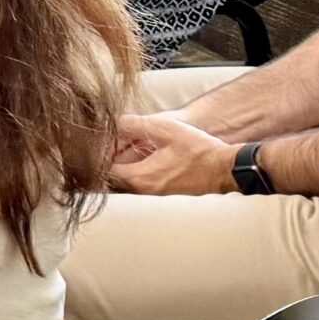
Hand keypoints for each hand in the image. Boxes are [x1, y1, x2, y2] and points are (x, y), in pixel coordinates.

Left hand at [108, 113, 237, 195]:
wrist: (225, 168)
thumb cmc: (199, 150)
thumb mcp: (164, 129)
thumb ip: (133, 125)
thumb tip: (110, 123)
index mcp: (140, 177)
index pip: (102, 172)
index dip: (95, 156)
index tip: (93, 144)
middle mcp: (143, 191)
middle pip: (109, 181)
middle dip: (102, 164)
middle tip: (99, 148)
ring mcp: (152, 196)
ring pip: (122, 185)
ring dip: (115, 169)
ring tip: (114, 151)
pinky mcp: (161, 194)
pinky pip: (135, 186)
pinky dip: (128, 174)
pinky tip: (132, 159)